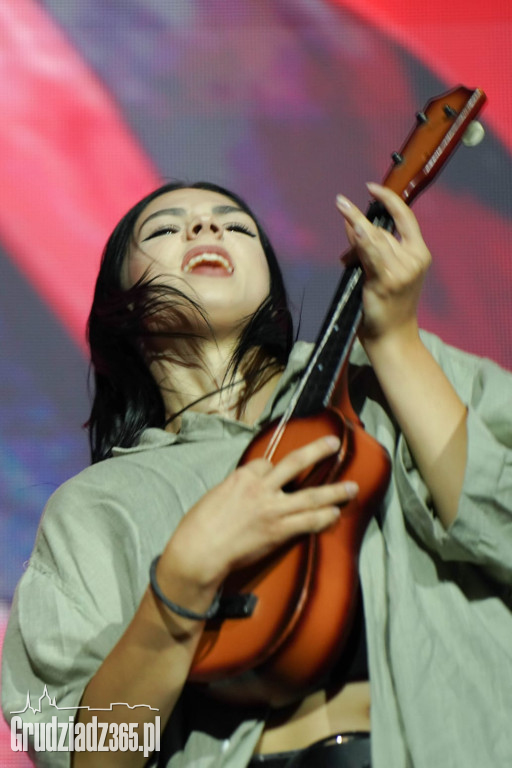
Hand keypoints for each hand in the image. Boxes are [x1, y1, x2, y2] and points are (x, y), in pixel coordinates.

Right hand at [160, 436, 358, 593]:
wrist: (200, 551)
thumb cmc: (198, 526)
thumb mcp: (215, 496)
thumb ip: (235, 490)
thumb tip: (245, 492)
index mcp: (242, 476)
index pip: (265, 463)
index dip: (272, 468)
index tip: (275, 472)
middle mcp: (262, 488)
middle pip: (295, 463)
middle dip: (317, 451)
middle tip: (334, 444)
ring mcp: (273, 509)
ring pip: (311, 495)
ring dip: (334, 491)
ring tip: (352, 487)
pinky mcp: (278, 531)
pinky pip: (308, 521)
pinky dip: (323, 517)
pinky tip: (335, 514)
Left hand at [336, 183, 430, 346]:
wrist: (392, 337)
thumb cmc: (386, 306)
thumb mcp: (383, 272)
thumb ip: (371, 249)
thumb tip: (352, 224)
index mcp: (420, 254)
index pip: (406, 218)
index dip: (389, 200)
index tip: (371, 186)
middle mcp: (414, 259)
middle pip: (381, 229)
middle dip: (359, 228)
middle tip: (345, 234)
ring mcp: (401, 270)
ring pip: (373, 238)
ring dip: (354, 228)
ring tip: (341, 208)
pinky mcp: (386, 280)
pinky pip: (370, 253)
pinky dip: (361, 237)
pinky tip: (353, 223)